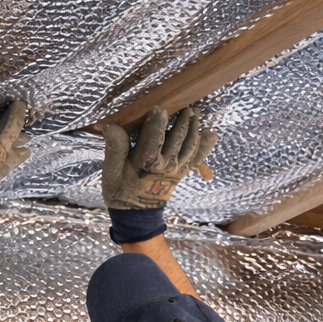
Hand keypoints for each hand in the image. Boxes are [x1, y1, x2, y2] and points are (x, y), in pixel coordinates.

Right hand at [101, 106, 217, 210]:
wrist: (137, 216)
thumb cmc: (120, 192)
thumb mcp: (111, 172)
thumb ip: (114, 149)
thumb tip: (111, 126)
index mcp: (146, 162)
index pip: (154, 135)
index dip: (157, 120)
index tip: (159, 107)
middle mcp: (165, 165)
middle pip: (177, 137)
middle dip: (182, 119)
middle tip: (185, 105)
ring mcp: (177, 169)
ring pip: (190, 145)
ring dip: (194, 127)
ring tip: (195, 113)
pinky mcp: (182, 173)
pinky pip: (197, 158)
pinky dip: (205, 146)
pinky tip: (211, 133)